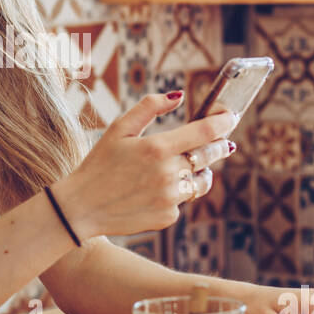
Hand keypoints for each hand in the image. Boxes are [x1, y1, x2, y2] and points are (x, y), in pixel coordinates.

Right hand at [52, 91, 237, 238]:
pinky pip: (183, 201)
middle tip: (226, 141)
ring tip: (189, 168)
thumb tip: (178, 96)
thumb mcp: (119, 129)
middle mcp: (168, 174)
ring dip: (200, 172)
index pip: (204, 132)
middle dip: (221, 145)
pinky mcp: (168, 217)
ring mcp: (169, 198)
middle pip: (210, 155)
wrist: (81, 208)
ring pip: (201, 181)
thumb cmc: (99, 164)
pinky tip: (156, 190)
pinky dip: (177, 192)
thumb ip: (149, 107)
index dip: (223, 121)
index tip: (231, 116)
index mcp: (157, 148)